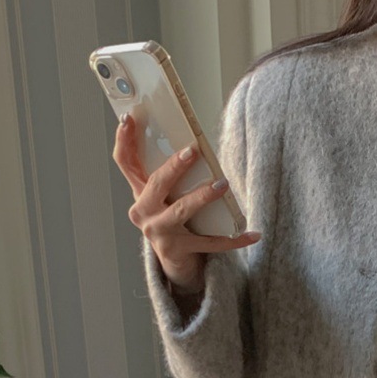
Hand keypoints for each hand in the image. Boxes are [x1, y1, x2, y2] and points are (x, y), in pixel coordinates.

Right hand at [112, 112, 260, 292]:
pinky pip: (211, 243)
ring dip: (203, 196)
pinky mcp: (179, 249)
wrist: (175, 260)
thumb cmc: (173, 220)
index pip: (125, 162)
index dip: (124, 139)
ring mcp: (159, 232)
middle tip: (193, 151)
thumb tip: (193, 145)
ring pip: (182, 210)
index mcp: (139, 192)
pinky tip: (253, 235)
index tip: (129, 118)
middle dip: (174, 167)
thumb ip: (169, 175)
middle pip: (157, 183)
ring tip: (222, 185)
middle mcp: (143, 212)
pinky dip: (234, 239)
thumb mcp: (164, 196)